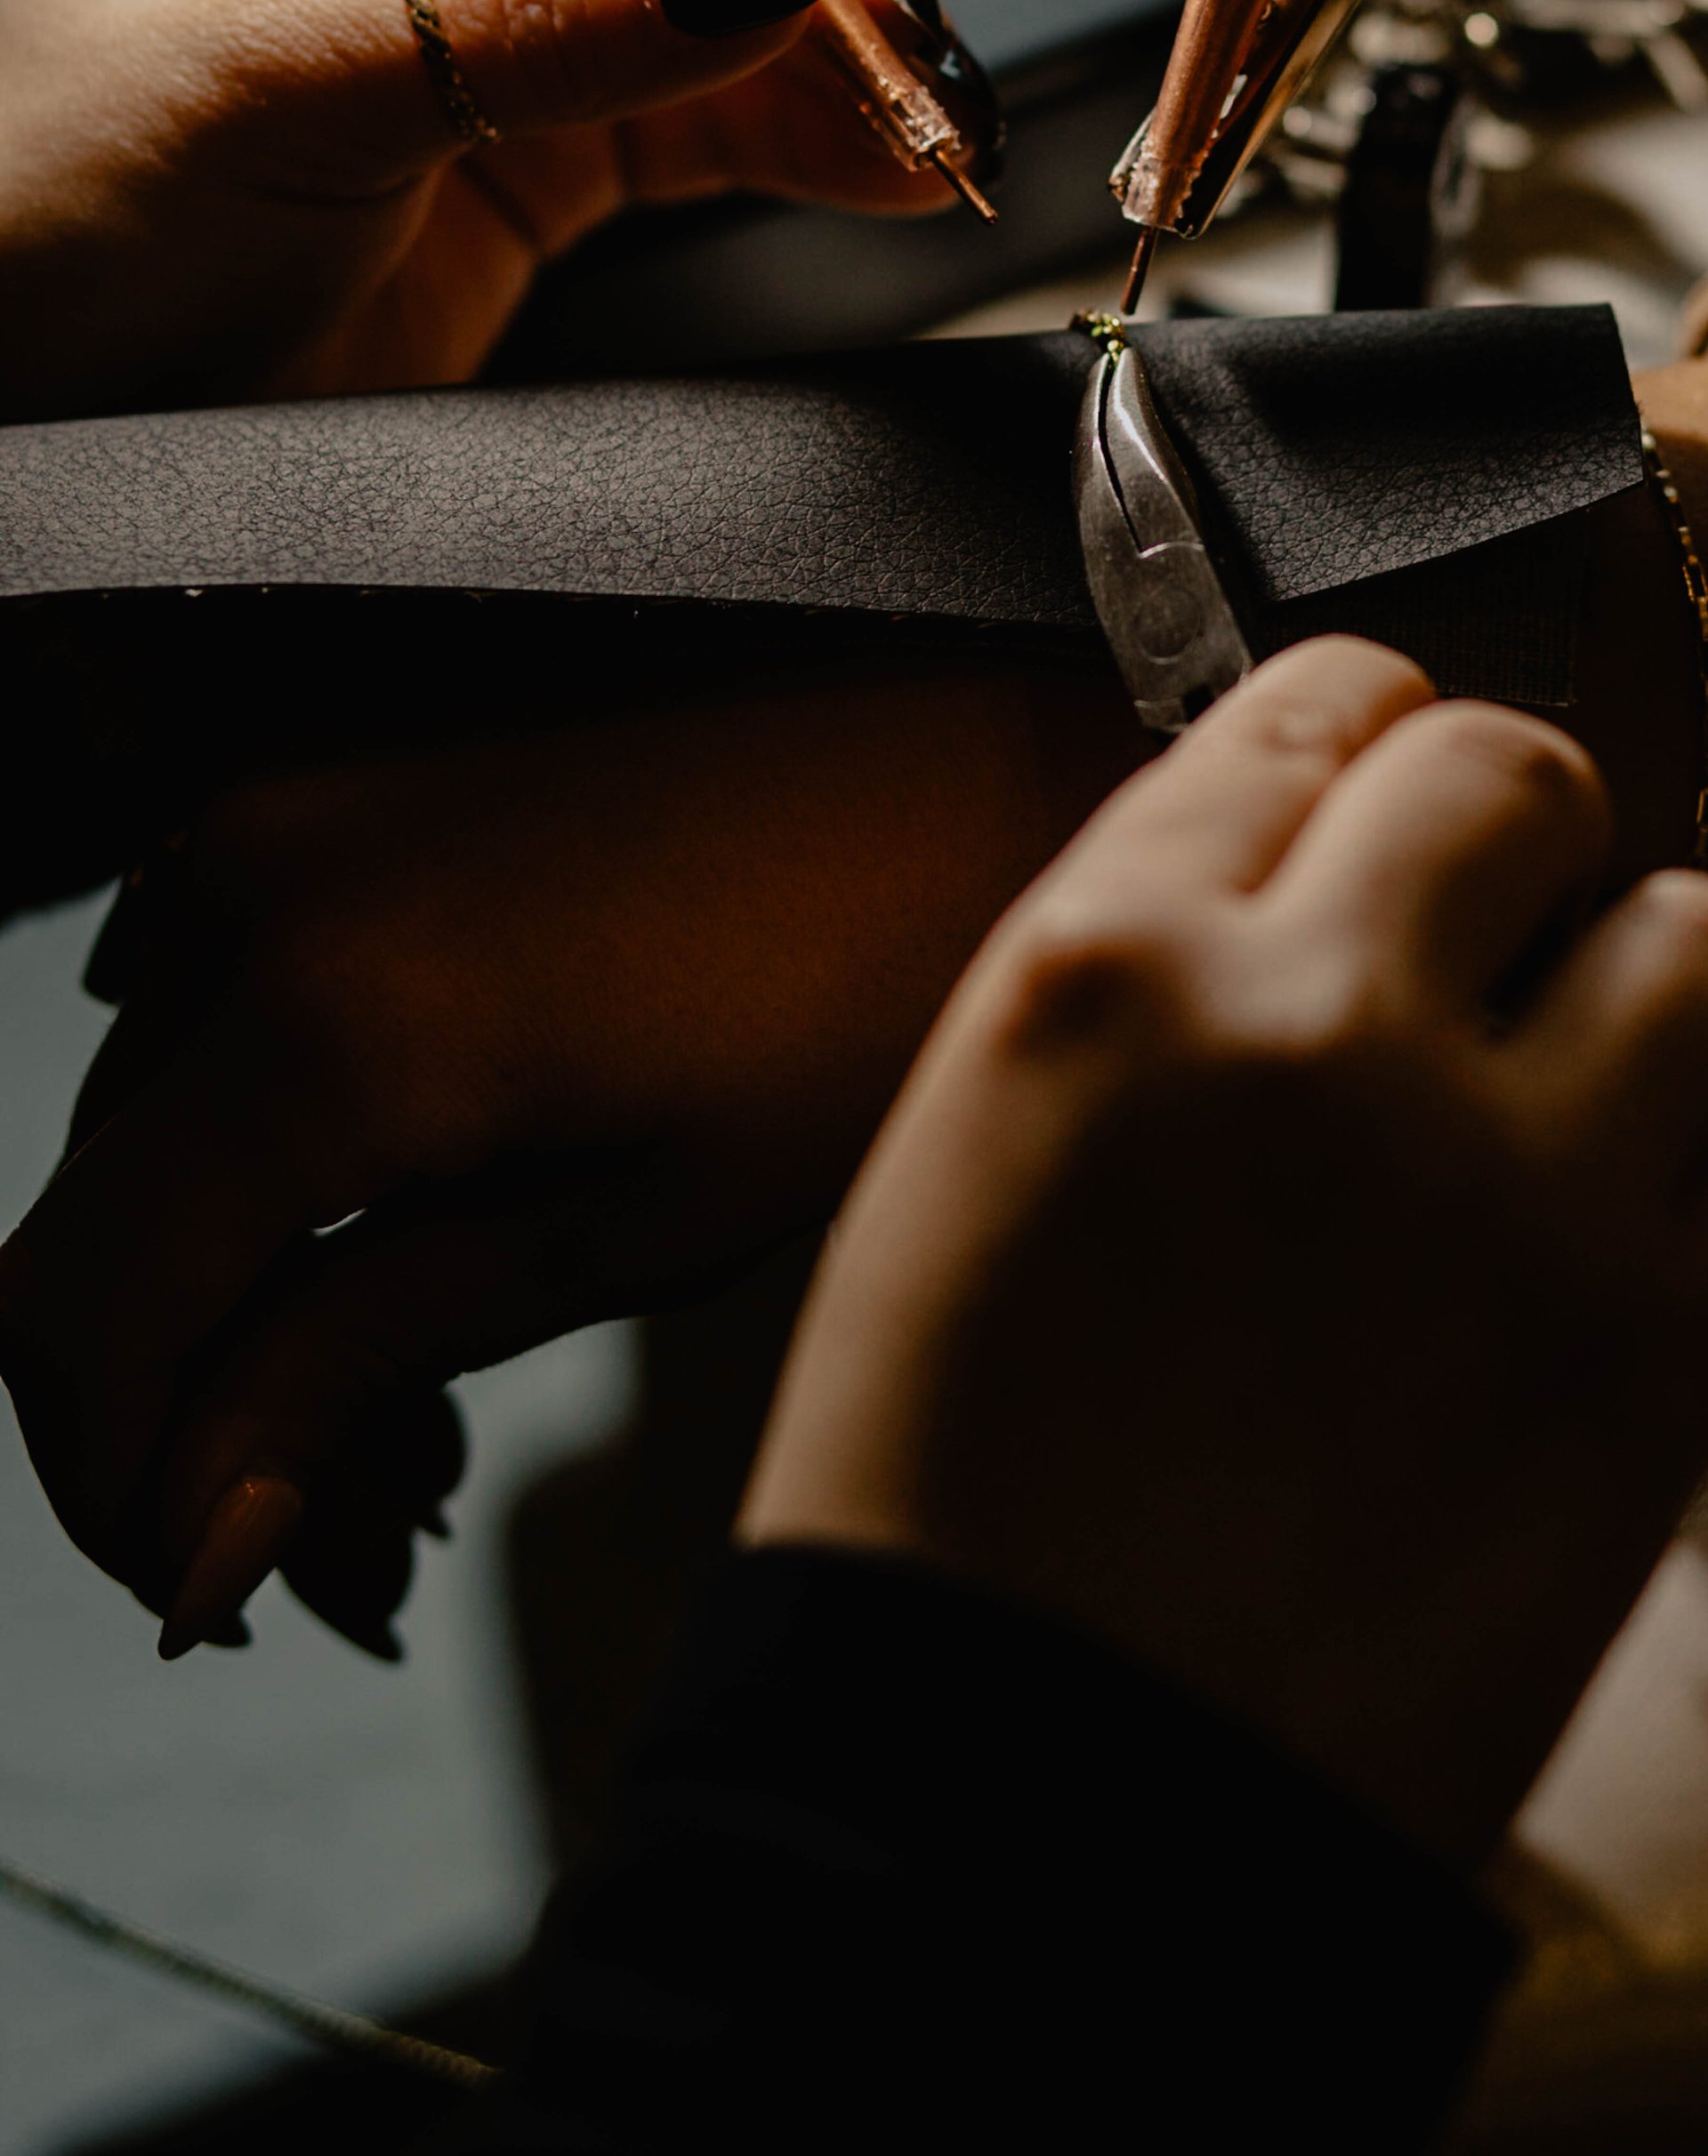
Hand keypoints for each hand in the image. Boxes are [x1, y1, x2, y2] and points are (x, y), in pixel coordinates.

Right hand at [0, 659, 1141, 1657]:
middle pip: (94, 1235)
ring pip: (150, 1141)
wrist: (968, 762)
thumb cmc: (853, 1001)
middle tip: (366, 1546)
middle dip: (189, 1423)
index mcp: (325, 1026)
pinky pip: (210, 1022)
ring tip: (420, 1443)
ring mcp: (281, 835)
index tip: (230, 1595)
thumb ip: (360, 1363)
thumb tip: (190, 1542)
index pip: (80, 1317)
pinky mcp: (330, 808)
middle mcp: (250, 905)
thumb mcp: (620, 1231)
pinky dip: (268, 1173)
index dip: (118, 1490)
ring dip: (235, 1311)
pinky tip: (406, 1267)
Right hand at [747, 639, 1707, 1865]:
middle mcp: (1316, 1027)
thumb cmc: (955, 1501)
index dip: (1370, 748)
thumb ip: (1156, 971)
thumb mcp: (972, 1143)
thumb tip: (1327, 879)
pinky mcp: (1651, 1362)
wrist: (1021, 1806)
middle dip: (1520, 847)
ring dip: (1658, 1006)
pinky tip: (1651, 1258)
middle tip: (1494, 955)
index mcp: (1110, 966)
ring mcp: (1504, 1187)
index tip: (1391, 802)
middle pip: (1527, 772)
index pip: (1316, 706)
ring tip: (1587, 1110)